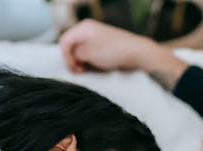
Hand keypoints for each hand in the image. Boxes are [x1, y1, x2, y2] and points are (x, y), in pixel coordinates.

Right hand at [59, 19, 187, 87]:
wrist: (138, 54)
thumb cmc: (114, 51)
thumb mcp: (89, 53)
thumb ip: (75, 54)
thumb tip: (72, 57)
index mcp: (84, 27)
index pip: (64, 42)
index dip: (66, 57)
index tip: (75, 69)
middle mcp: (89, 31)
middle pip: (72, 48)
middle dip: (74, 61)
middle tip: (82, 71)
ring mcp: (97, 40)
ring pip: (82, 54)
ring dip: (83, 63)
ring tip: (91, 69)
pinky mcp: (105, 49)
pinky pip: (92, 57)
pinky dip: (92, 63)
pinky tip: (98, 68)